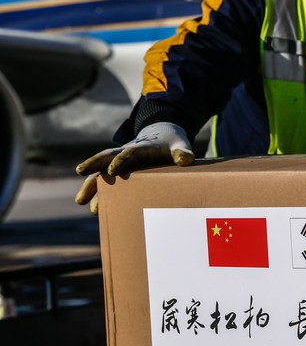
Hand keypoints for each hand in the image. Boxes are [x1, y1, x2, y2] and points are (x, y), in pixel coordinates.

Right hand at [74, 122, 193, 214]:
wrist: (161, 136)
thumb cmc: (171, 144)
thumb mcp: (180, 145)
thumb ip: (182, 152)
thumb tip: (185, 160)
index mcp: (141, 147)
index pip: (129, 153)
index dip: (121, 161)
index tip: (112, 171)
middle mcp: (125, 153)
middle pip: (106, 157)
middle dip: (93, 164)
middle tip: (80, 171)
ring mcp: (119, 162)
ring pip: (101, 172)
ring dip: (91, 185)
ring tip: (81, 201)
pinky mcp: (118, 172)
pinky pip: (104, 181)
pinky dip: (98, 193)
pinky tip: (94, 209)